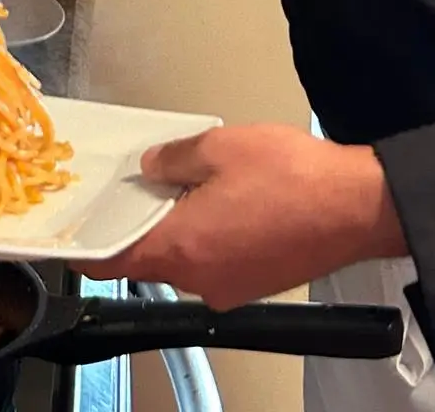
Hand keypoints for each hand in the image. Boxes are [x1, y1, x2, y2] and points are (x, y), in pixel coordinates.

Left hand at [78, 124, 406, 308]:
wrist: (357, 207)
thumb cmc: (291, 177)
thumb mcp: (218, 147)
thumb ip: (172, 158)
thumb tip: (150, 167)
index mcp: (182, 249)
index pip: (112, 260)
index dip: (89, 242)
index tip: (77, 223)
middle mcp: (200, 280)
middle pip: (149, 256)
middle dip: (142, 219)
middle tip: (145, 178)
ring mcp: (229, 287)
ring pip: (184, 256)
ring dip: (179, 223)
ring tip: (194, 179)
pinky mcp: (255, 283)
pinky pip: (214, 260)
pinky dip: (208, 233)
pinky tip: (226, 199)